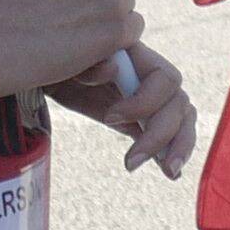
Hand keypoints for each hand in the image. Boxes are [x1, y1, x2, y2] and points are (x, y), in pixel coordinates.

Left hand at [51, 41, 200, 177]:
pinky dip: (169, 151)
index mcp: (135, 56)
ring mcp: (149, 97)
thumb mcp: (66, 56)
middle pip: (177, 102)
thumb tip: (113, 69)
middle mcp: (149, 76)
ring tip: (169, 171)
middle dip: (161, 135)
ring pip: (181, 117)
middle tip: (131, 163)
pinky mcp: (140, 118)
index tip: (110, 119)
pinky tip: (169, 173)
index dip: (145, 102)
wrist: (47, 68)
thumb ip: (89, 59)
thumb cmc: (55, 59)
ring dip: (179, 145)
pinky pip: (166, 132)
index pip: (163, 78)